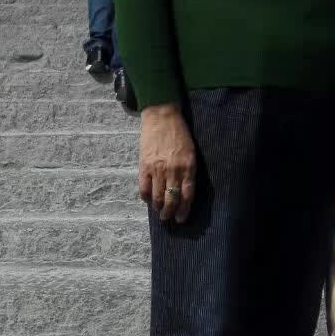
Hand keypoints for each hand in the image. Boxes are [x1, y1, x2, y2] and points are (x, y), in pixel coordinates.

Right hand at [139, 104, 196, 222]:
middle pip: (171, 199)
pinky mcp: (144, 166)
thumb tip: (183, 190)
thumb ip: (188, 171)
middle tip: (168, 218)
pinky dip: (146, 197)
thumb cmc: (179, 134)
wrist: (162, 117)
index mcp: (188, 167)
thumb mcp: (191, 152)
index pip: (187, 195)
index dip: (184, 210)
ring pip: (157, 197)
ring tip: (159, 212)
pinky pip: (144, 188)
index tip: (181, 218)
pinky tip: (148, 200)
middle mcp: (174, 170)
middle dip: (170, 213)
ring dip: (158, 208)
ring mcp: (158, 169)